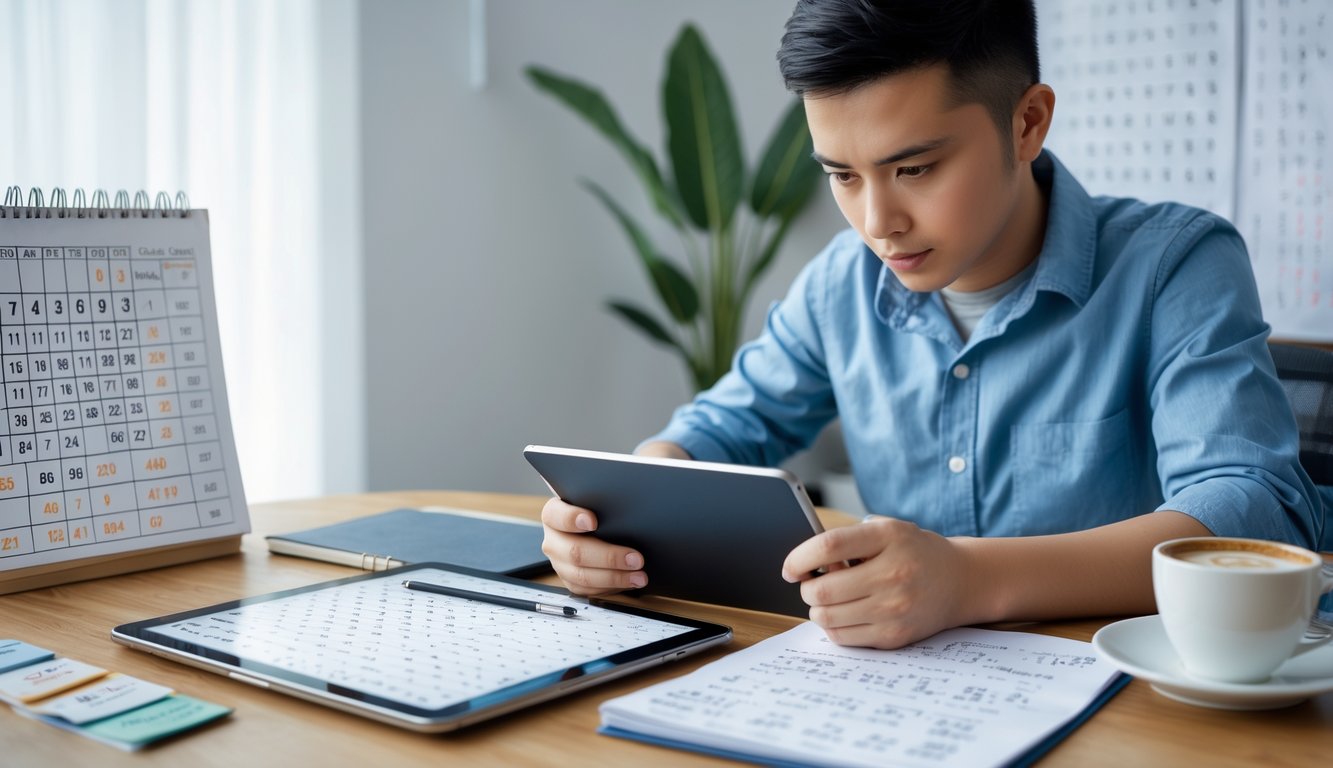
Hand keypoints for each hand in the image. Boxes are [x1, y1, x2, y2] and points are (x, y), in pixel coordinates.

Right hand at [540, 496, 647, 595]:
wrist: (590, 525)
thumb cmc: (596, 510)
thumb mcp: (596, 500)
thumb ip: (603, 501)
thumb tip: (629, 504)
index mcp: (553, 515)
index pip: (557, 515)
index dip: (573, 519)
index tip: (593, 521)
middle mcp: (553, 540)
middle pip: (575, 552)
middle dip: (609, 557)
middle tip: (636, 558)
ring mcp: (559, 563)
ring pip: (582, 576)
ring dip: (614, 578)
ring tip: (639, 576)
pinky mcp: (570, 580)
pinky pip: (588, 589)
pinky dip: (611, 587)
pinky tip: (630, 582)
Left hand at [781, 516, 970, 648]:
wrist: (959, 581)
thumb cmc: (914, 552)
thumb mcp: (887, 530)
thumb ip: (847, 541)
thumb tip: (805, 565)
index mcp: (888, 538)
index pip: (828, 547)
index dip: (799, 558)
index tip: (790, 568)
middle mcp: (893, 573)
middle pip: (822, 589)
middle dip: (806, 588)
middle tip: (812, 583)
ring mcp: (894, 608)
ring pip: (827, 617)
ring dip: (817, 609)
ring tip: (830, 598)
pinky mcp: (894, 635)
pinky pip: (843, 637)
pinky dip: (833, 626)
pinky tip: (844, 614)